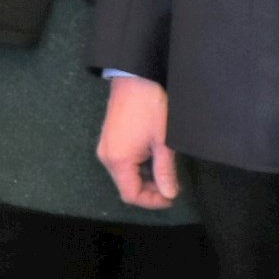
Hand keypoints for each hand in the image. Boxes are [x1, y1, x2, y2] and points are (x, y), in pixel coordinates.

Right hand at [98, 77, 180, 209]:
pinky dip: (137, 166)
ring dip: (144, 178)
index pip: (131, 195)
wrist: (135, 76)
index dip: (152, 201)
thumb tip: (169, 193)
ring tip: (165, 171)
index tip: (172, 197)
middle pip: (126, 186)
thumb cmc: (151, 106)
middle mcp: (107, 157)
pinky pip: (122, 162)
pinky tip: (153, 158)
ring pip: (124, 175)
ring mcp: (106, 147)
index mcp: (118, 160)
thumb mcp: (163, 141)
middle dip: (149, 190)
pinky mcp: (109, 138)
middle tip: (172, 185)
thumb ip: (165, 171)